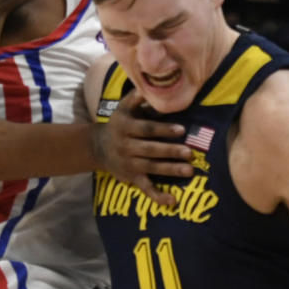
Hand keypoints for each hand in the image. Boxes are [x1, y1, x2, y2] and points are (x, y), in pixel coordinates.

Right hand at [91, 90, 194, 204]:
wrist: (98, 147)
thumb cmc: (118, 124)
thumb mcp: (122, 109)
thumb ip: (135, 98)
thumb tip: (147, 87)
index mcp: (125, 128)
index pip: (146, 129)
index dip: (163, 130)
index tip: (181, 130)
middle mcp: (126, 147)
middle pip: (151, 150)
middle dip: (170, 151)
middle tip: (190, 152)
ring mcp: (129, 164)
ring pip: (151, 168)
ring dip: (171, 170)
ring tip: (189, 171)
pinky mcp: (132, 178)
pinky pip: (145, 188)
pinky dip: (158, 196)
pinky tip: (172, 201)